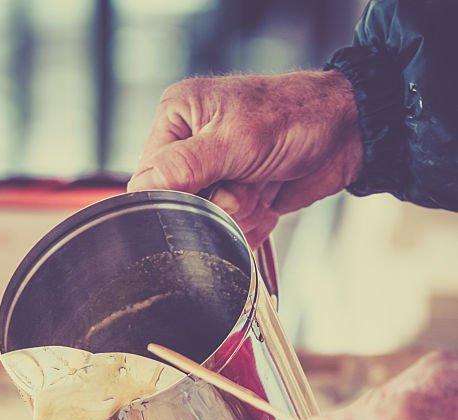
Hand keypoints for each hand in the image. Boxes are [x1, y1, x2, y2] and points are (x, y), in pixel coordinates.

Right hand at [128, 70, 362, 247]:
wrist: (347, 134)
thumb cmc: (296, 117)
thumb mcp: (234, 139)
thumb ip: (184, 166)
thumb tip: (141, 189)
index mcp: (177, 118)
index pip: (148, 178)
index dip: (175, 197)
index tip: (208, 191)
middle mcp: (191, 146)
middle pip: (181, 207)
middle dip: (220, 204)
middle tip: (248, 178)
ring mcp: (216, 175)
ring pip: (209, 224)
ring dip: (243, 212)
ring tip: (265, 182)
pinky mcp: (238, 199)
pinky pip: (233, 232)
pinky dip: (256, 222)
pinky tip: (271, 195)